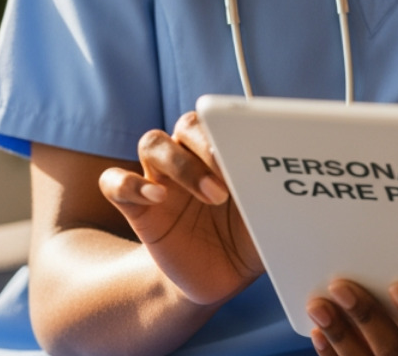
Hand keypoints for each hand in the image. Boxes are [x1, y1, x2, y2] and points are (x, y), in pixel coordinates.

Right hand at [98, 109, 263, 305]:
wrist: (220, 277)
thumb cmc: (249, 240)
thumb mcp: (268, 219)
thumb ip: (272, 198)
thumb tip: (284, 187)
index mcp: (223, 154)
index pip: (218, 120)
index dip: (228, 129)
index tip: (247, 153)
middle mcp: (190, 160)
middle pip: (185, 125)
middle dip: (206, 146)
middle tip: (227, 178)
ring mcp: (161, 182)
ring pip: (152, 143)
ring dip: (178, 163)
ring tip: (208, 195)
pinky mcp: (137, 209)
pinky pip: (114, 182)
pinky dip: (129, 183)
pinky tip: (155, 199)